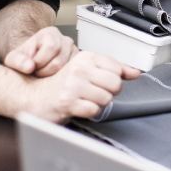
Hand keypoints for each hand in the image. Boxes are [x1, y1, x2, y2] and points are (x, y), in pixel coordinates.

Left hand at [3, 26, 75, 76]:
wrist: (31, 62)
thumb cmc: (24, 59)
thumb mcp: (13, 59)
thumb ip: (18, 61)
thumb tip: (29, 67)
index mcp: (50, 33)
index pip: (51, 47)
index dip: (39, 61)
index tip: (31, 66)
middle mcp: (65, 40)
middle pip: (59, 61)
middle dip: (45, 71)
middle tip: (37, 72)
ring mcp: (74, 52)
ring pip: (66, 70)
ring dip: (53, 76)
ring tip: (44, 73)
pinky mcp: (77, 63)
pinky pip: (72, 74)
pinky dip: (61, 79)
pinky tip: (52, 76)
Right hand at [23, 50, 139, 122]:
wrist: (34, 97)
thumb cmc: (62, 85)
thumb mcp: (88, 70)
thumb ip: (113, 69)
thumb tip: (136, 72)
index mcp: (86, 57)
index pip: (118, 69)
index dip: (114, 80)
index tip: (101, 82)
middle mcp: (80, 69)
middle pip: (115, 84)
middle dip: (109, 93)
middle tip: (94, 93)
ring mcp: (73, 85)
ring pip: (106, 99)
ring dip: (98, 104)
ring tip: (85, 100)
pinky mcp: (67, 102)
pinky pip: (94, 110)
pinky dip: (89, 112)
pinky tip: (79, 108)